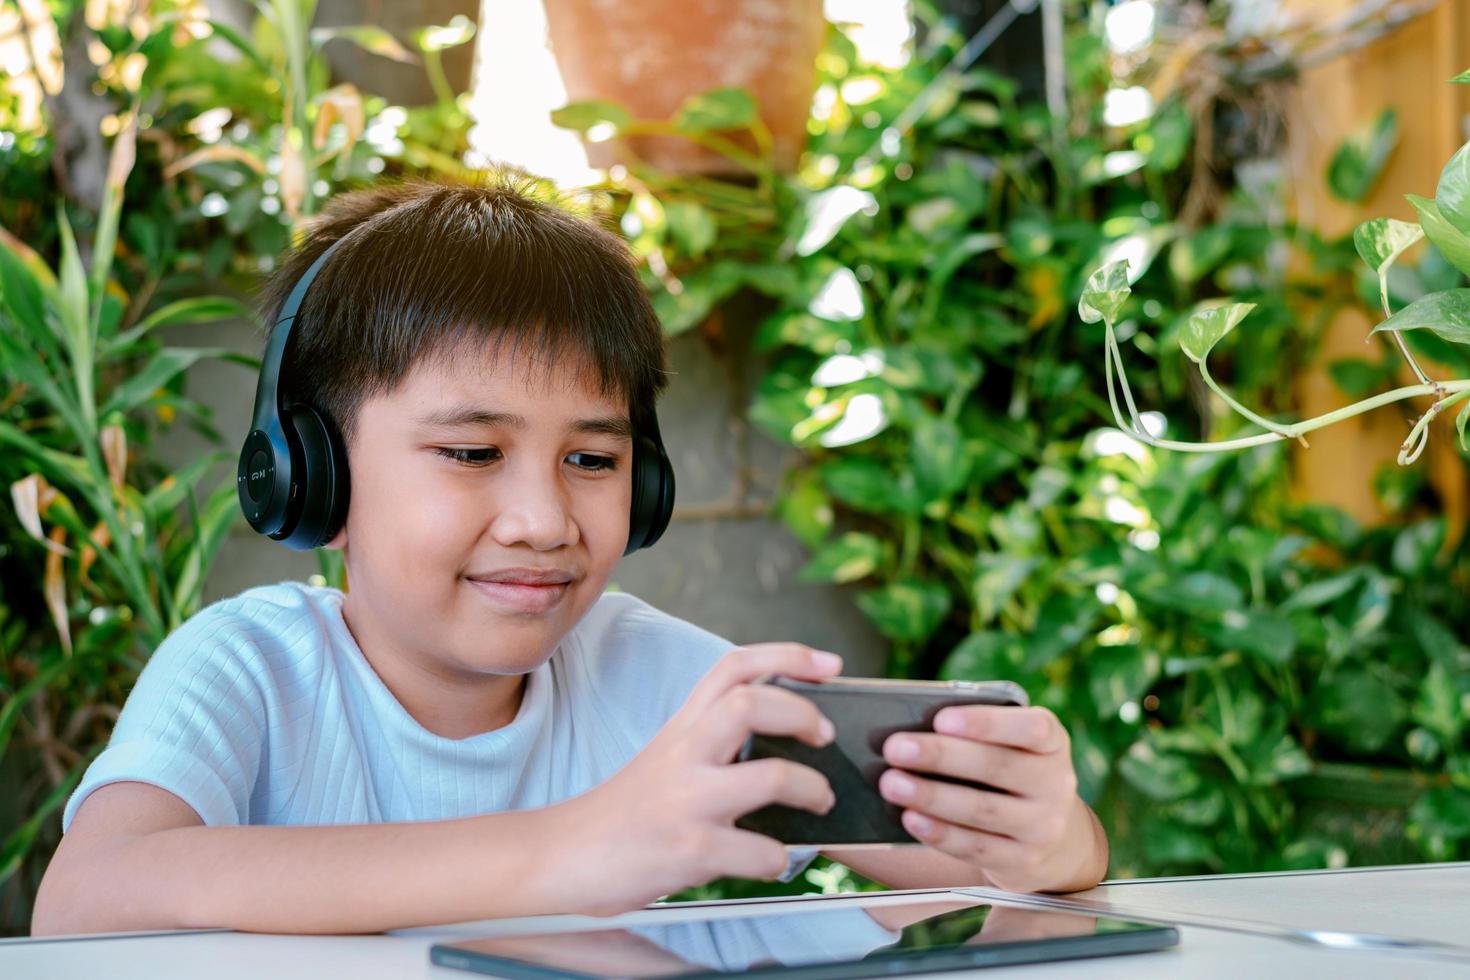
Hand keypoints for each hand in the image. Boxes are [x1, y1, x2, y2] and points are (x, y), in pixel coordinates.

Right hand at [545, 643, 842, 915]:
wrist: (564, 856)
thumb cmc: (627, 813)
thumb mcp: (667, 757)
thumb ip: (713, 741)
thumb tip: (789, 739)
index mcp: (682, 727)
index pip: (734, 667)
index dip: (788, 655)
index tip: (830, 664)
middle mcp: (684, 754)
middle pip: (750, 703)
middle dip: (802, 714)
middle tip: (824, 736)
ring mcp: (687, 802)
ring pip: (771, 777)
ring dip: (811, 789)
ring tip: (819, 799)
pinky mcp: (689, 850)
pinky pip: (759, 851)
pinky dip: (778, 857)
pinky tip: (772, 858)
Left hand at [876, 705, 1106, 892]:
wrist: (1053, 837)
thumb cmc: (1012, 773)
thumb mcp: (1011, 746)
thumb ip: (974, 734)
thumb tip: (914, 731)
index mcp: (1052, 742)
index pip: (1031, 728)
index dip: (986, 722)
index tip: (941, 719)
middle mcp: (1055, 783)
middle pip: (998, 767)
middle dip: (941, 756)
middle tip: (895, 748)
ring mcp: (1043, 826)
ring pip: (983, 809)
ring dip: (932, 797)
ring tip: (892, 783)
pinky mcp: (1023, 861)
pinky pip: (976, 847)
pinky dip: (940, 833)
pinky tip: (911, 818)